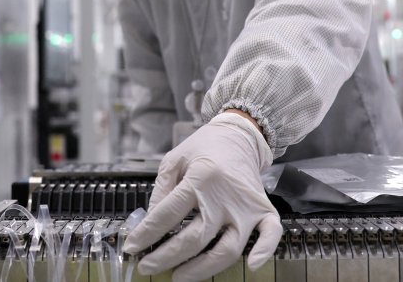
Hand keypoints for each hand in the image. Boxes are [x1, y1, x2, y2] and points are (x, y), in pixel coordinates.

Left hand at [122, 112, 282, 281]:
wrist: (239, 134)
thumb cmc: (204, 147)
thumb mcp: (174, 159)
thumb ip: (161, 191)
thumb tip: (150, 223)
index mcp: (200, 178)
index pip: (168, 214)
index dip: (146, 234)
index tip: (132, 247)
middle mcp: (225, 195)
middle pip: (195, 238)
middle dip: (166, 257)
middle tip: (148, 266)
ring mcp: (246, 206)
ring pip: (227, 249)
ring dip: (201, 269)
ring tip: (178, 276)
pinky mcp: (264, 210)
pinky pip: (270, 235)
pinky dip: (264, 251)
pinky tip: (251, 266)